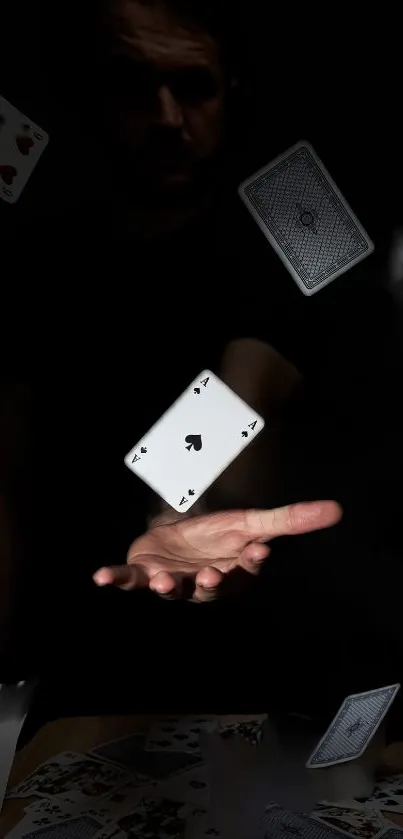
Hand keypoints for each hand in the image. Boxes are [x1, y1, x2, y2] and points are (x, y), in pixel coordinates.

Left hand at [93, 500, 340, 602]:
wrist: (180, 536)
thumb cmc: (218, 535)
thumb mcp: (253, 521)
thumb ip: (289, 520)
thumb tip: (336, 509)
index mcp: (232, 571)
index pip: (246, 568)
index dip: (251, 562)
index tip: (258, 551)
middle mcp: (203, 583)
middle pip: (210, 588)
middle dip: (211, 583)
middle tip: (212, 576)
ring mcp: (173, 581)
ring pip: (172, 590)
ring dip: (167, 587)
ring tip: (165, 583)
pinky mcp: (144, 574)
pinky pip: (130, 581)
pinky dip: (116, 579)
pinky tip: (101, 577)